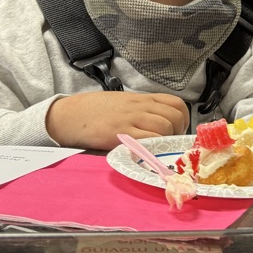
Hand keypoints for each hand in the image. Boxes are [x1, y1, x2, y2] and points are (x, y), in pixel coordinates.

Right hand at [46, 91, 189, 150]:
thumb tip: (161, 123)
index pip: (176, 103)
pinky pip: (147, 139)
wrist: (69, 115)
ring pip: (165, 127)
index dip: (183, 119)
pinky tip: (147, 153)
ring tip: (157, 150)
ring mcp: (131, 119)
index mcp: (142, 99)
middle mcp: (140, 106)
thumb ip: (142, 110)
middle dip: (178, 132)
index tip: (177, 132)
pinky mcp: (121, 133)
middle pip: (175, 116)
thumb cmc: (95, 110)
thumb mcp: (123, 103)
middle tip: (169, 144)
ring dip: (167, 141)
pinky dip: (153, 148)